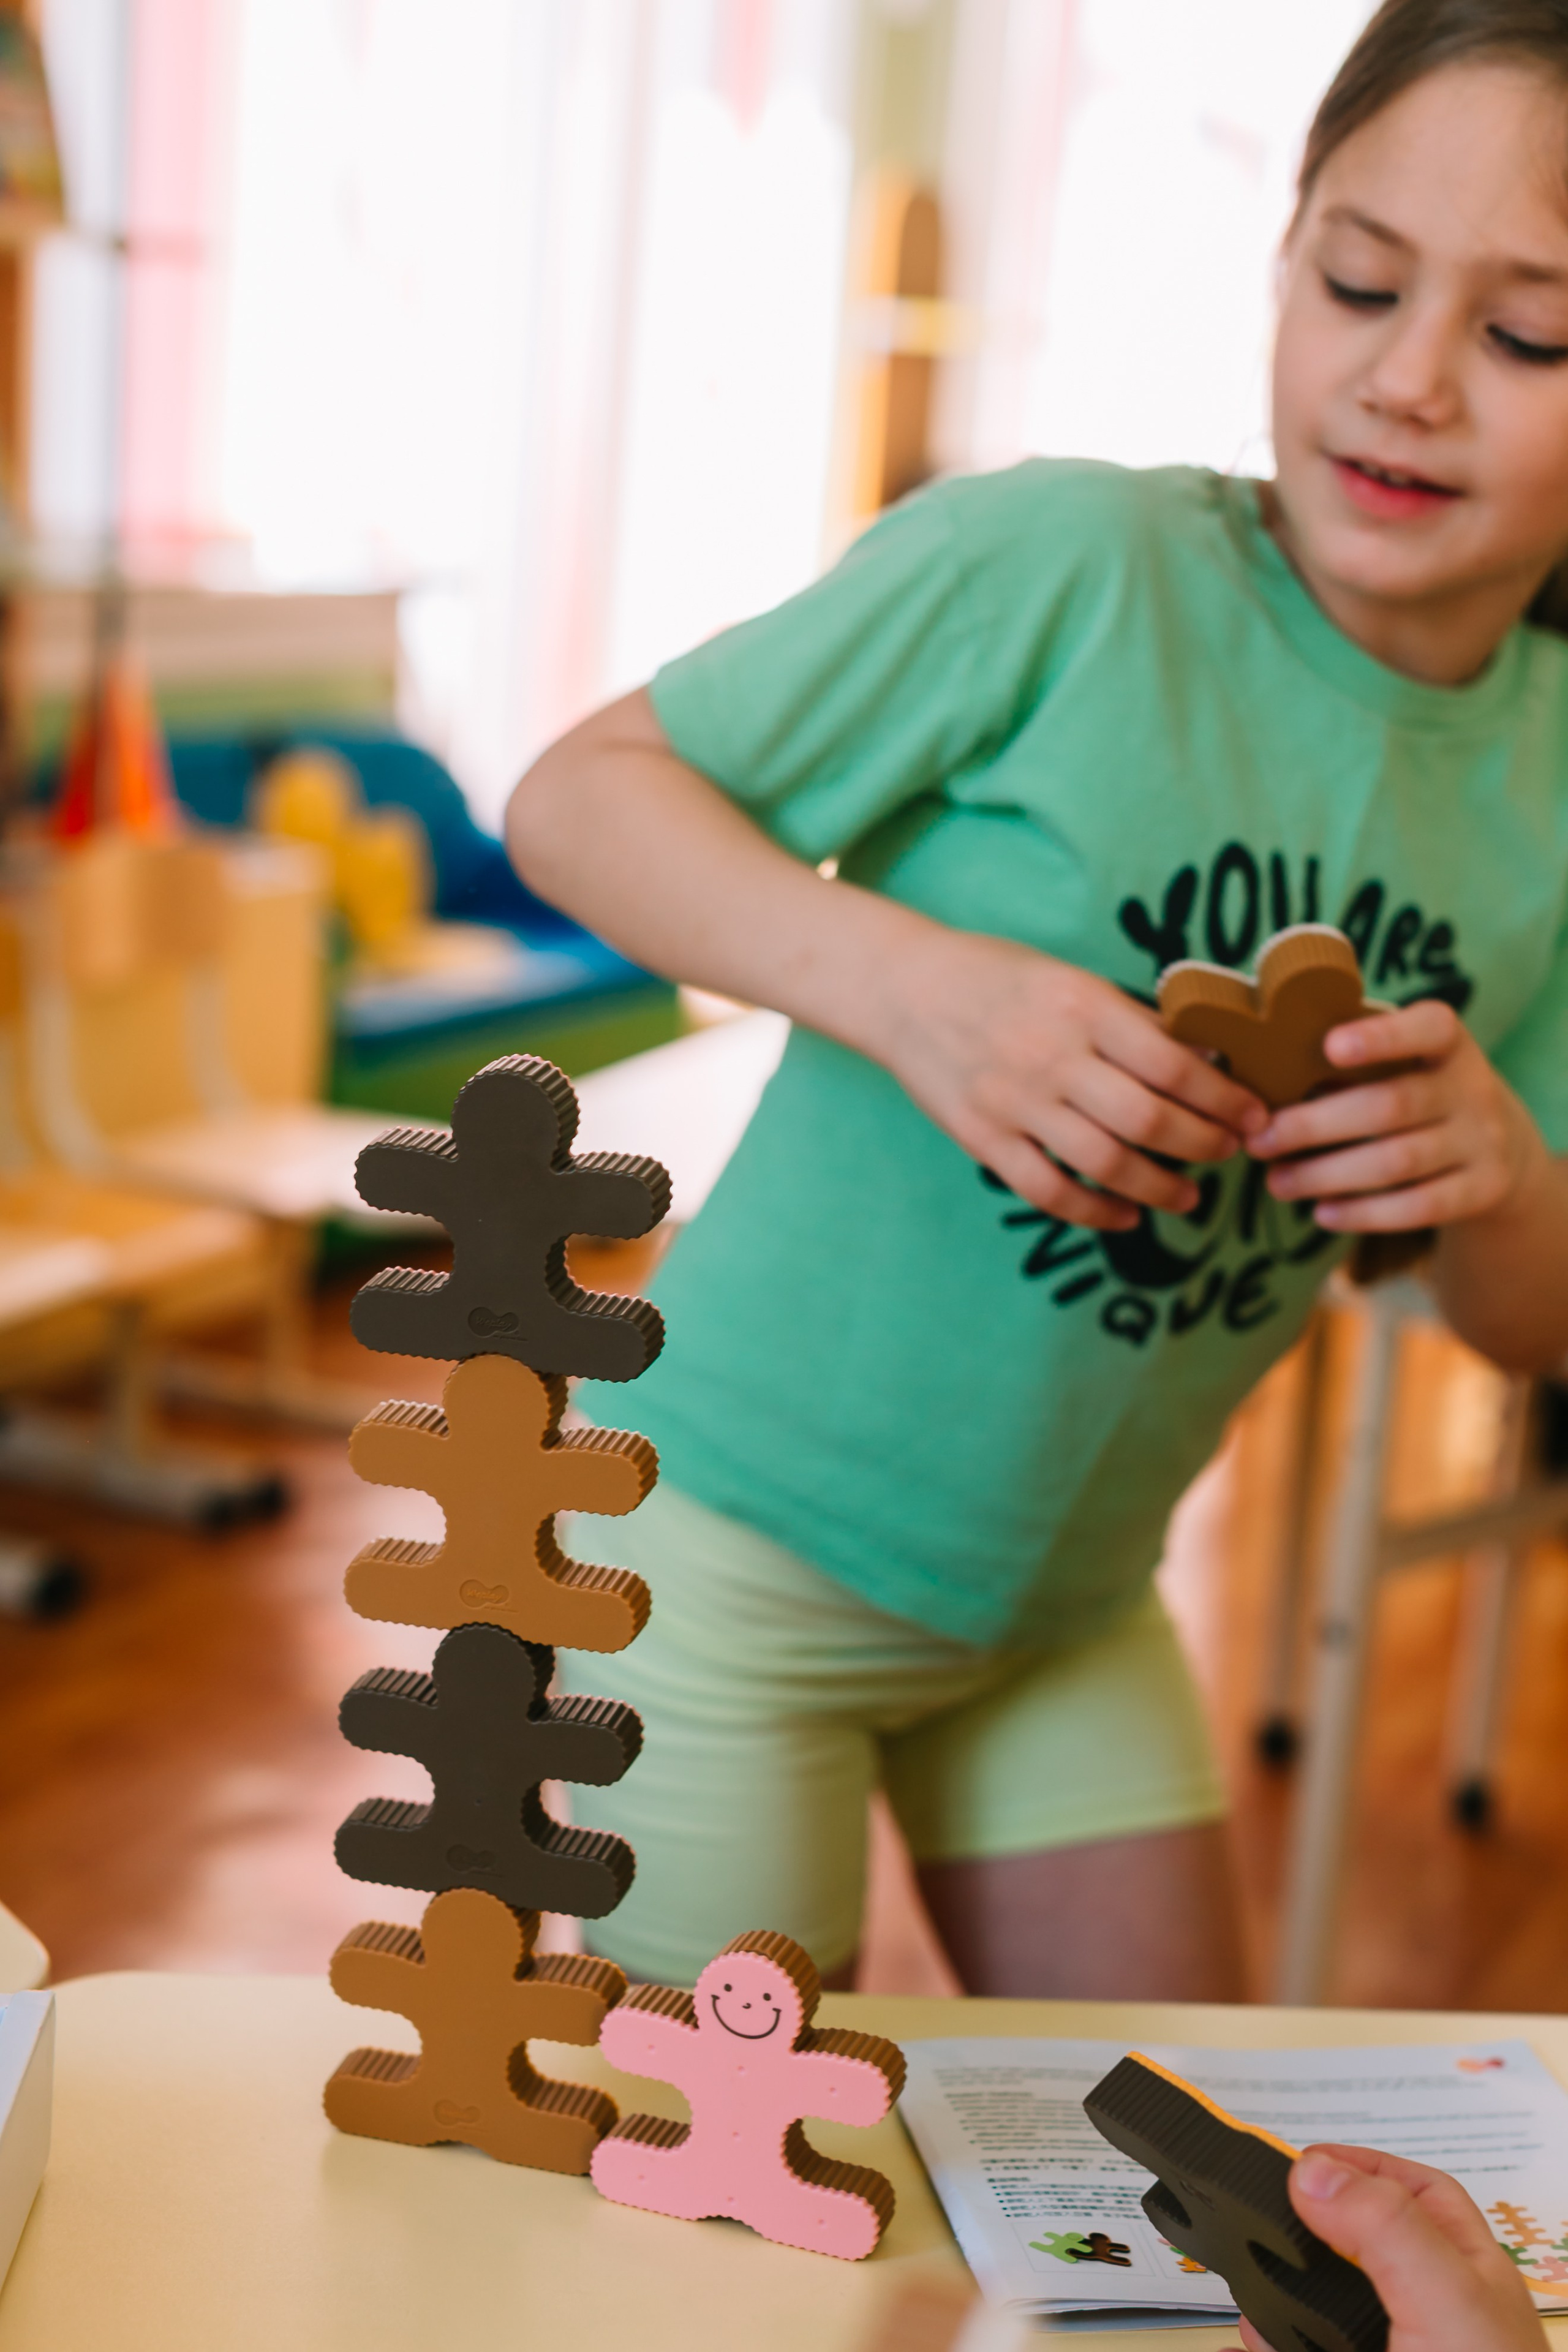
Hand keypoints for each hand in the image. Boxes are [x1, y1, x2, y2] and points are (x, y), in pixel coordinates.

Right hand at [885, 931, 1265, 1229]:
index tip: (1253, 1114)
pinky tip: (1125, 1214)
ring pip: (1105, 1162)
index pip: (1174, 1064)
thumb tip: (1207, 1060)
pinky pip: (1049, 1191)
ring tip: (1189, 1197)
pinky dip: (1095, 1211)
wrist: (904, 989)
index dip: (1225, 1098)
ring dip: (1160, 1187)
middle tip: (1229, 1152)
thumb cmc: (999, 978)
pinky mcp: (983, 1137)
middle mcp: (1052, 1056)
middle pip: (1149, 1119)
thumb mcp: (1071, 980)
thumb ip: (1131, 1022)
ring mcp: (1014, 1101)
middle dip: (1204, 1144)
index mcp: (1083, 1006)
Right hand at [1234, 2145, 1545, 2351]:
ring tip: (1246, 2289)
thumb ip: (1385, 2229)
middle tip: (1252, 2221)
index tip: (1299, 2165)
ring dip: (1280, 2294)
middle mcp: (1433, 2313)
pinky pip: (1309, 2347)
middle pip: (1359, 2248)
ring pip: (1329, 2308)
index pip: (1417, 2194)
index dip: (1361, 2167)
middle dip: (1303, 2233)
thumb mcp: (1448, 2301)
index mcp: (1468, 2274)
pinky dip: (1275, 2341)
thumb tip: (1313, 2171)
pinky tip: (1254, 2337)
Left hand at [1249, 1000, 1546, 1232]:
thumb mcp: (1400, 1065)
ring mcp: (1484, 1140)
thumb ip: (1348, 1063)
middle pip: (1389, 1105)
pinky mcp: (1485, 1189)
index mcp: (1448, 1042)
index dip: (1381, 1036)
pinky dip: (1364, 1214)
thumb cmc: (1417, 1092)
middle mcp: (1473, 1086)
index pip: (1426, 1028)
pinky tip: (1322, 1214)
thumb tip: (1261, 1081)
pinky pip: (1419, 1207)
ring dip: (1326, 1175)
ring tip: (1276, 1183)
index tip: (1329, 1046)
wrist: (1498, 1147)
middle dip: (1314, 1126)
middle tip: (1260, 1141)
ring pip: (1396, 1161)